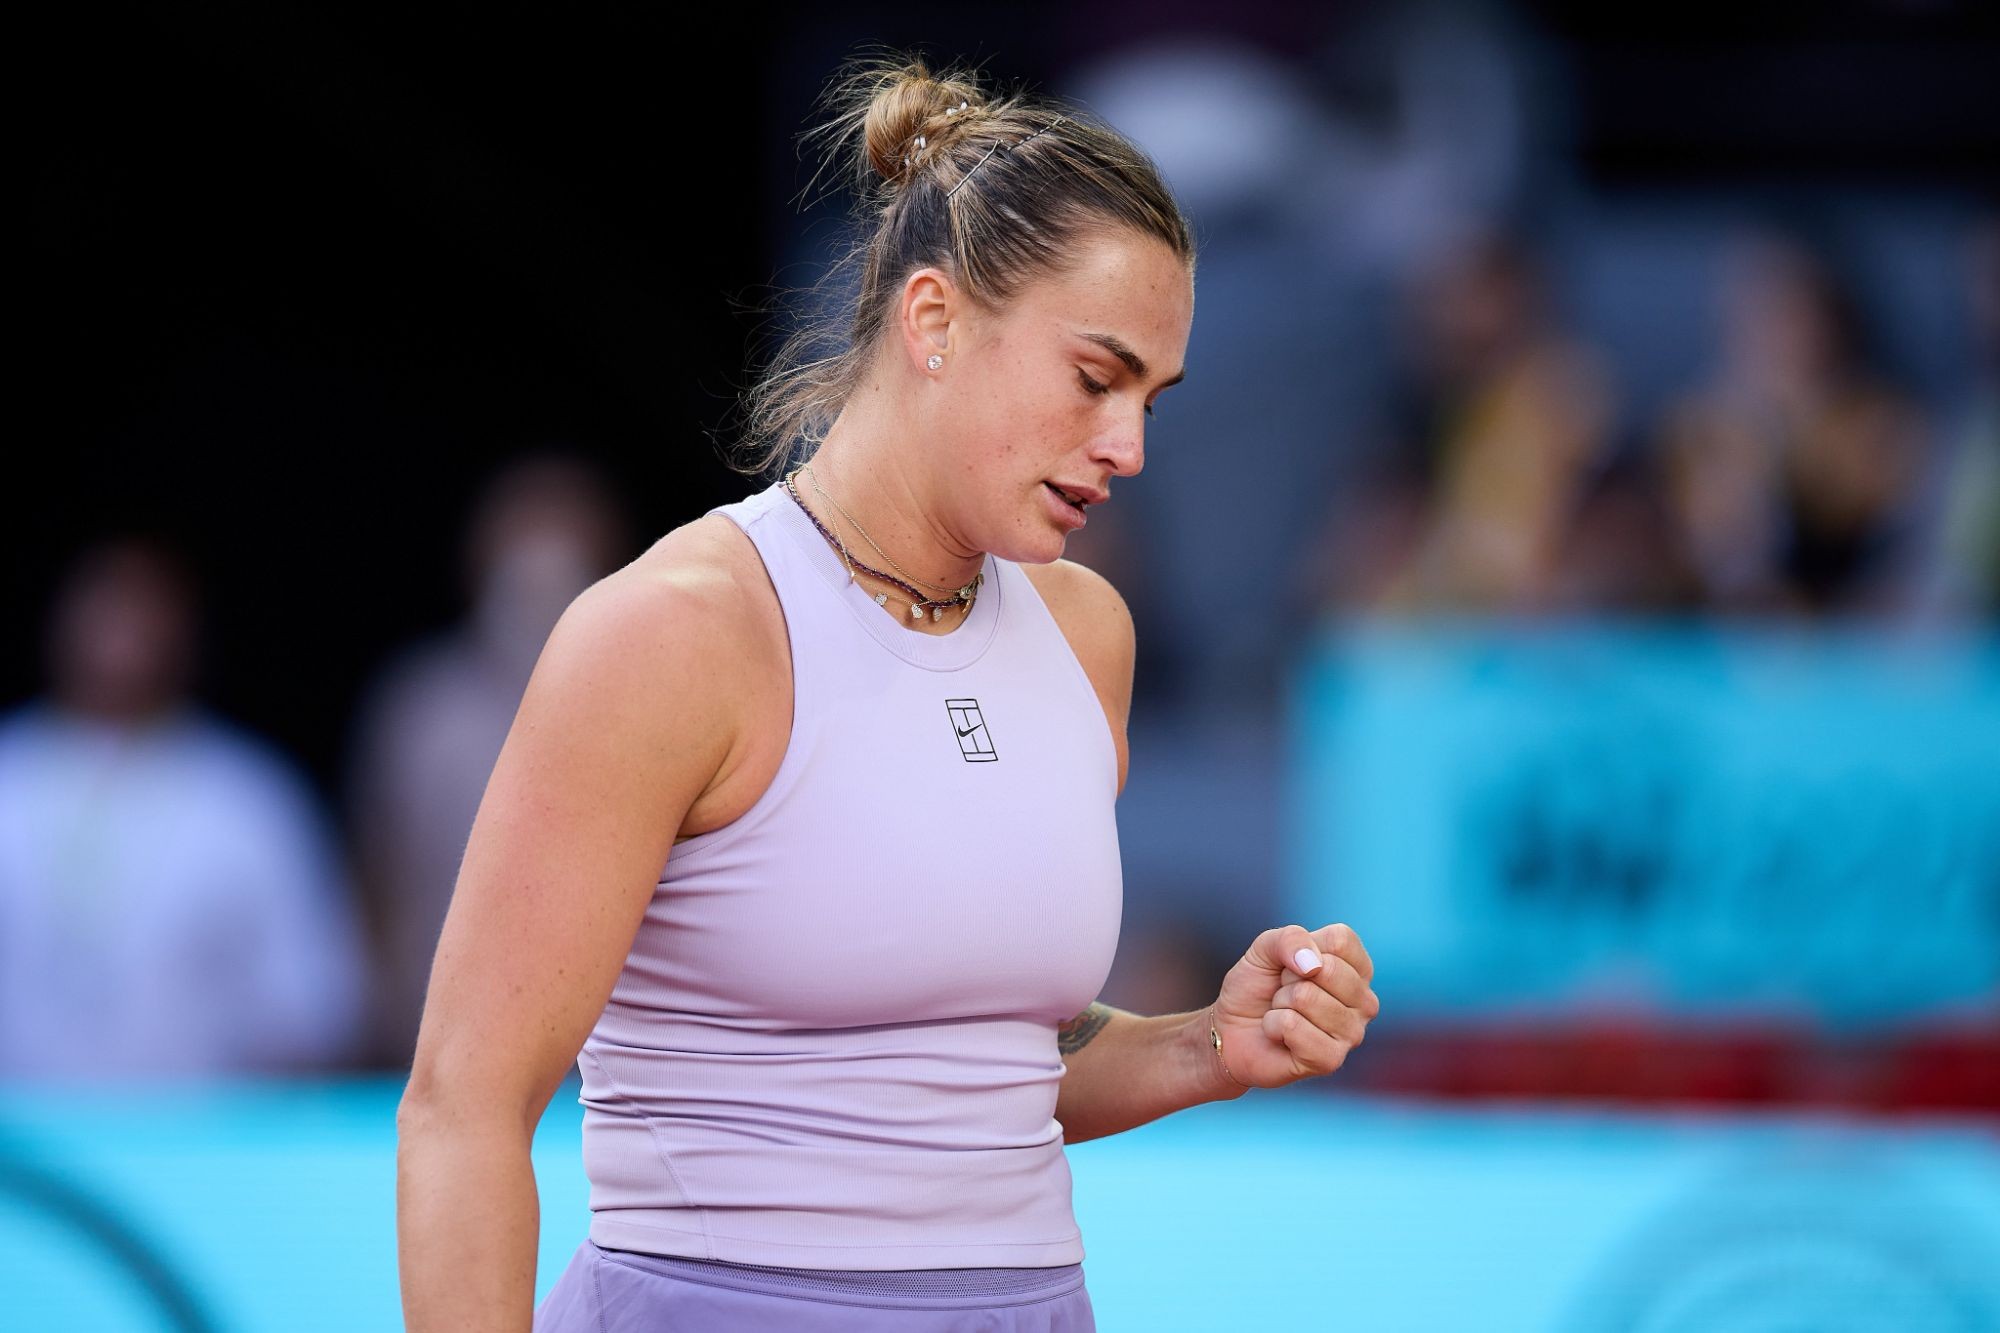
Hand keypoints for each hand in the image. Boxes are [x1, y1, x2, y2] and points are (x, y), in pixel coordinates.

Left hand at [1209, 923, 1379, 1090]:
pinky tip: (1279, 1036)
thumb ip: (1290, 938)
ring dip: (1280, 1003)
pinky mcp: (1332, 1060)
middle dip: (1289, 978)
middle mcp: (1364, 1002)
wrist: (1230, 1030)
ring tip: (1282, 1014)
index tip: (1292, 966)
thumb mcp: (1265, 948)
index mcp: (1358, 969)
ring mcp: (1352, 1033)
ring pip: (1306, 997)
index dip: (1303, 948)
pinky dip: (1273, 1025)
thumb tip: (1313, 964)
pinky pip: (1292, 1026)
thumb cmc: (1256, 987)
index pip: (1341, 940)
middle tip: (1284, 993)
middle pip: (1327, 969)